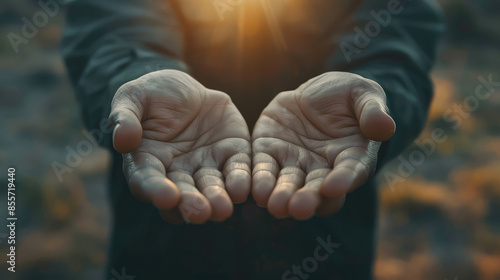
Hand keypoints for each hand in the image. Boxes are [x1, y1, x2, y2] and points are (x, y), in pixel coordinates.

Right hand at [110, 70, 250, 223]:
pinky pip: (237, 169)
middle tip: (201, 212)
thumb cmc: (153, 94)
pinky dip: (240, 180)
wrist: (187, 88)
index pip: (148, 181)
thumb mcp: (133, 96)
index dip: (156, 190)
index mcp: (148, 161)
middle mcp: (177, 171)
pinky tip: (243, 189)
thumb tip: (123, 140)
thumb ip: (125, 116)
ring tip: (223, 208)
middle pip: (183, 193)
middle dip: (192, 204)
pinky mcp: (231, 154)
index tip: (167, 197)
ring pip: (211, 187)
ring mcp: (205, 165)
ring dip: (217, 199)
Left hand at [251, 72, 394, 219]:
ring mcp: (295, 163)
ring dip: (282, 197)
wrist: (316, 94)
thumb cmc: (348, 96)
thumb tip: (385, 127)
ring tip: (275, 205)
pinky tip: (255, 190)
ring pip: (288, 185)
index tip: (334, 187)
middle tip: (299, 208)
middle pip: (316, 189)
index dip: (343, 180)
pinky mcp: (270, 152)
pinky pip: (264, 168)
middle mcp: (322, 168)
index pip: (349, 172)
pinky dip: (260, 180)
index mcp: (351, 157)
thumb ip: (372, 111)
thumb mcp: (363, 95)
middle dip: (307, 199)